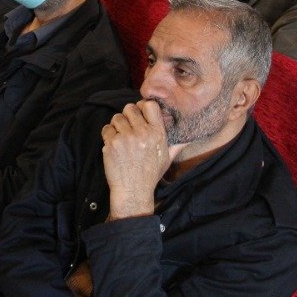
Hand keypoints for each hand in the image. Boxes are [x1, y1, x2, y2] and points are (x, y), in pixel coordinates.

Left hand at [100, 100, 185, 220]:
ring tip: (121, 138)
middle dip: (128, 116)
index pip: (149, 105)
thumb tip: (190, 137)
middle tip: (128, 128)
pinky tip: (114, 145)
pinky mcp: (111, 144)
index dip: (142, 106)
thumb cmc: (150, 174)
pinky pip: (106, 129)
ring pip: (116, 117)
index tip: (140, 114)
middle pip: (130, 108)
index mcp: (157, 133)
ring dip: (117, 126)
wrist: (133, 191)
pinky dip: (108, 135)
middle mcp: (142, 133)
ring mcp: (126, 138)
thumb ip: (176, 145)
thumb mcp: (167, 158)